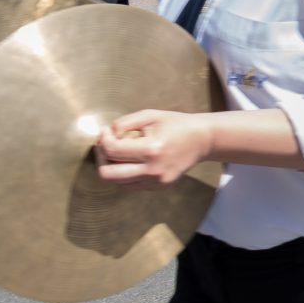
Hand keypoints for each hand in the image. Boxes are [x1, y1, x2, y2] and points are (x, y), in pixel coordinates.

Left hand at [93, 110, 211, 187]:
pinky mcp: (158, 187)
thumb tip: (106, 134)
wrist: (203, 140)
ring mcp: (156, 181)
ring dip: (110, 167)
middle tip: (103, 146)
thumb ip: (125, 122)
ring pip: (116, 182)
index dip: (103, 139)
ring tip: (116, 153)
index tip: (105, 130)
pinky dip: (124, 173)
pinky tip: (130, 160)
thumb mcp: (152, 115)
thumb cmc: (177, 124)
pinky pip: (130, 185)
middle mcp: (153, 169)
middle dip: (100, 158)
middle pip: (107, 174)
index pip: (112, 150)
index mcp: (152, 149)